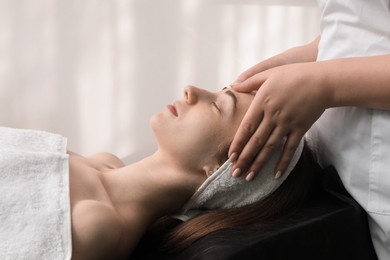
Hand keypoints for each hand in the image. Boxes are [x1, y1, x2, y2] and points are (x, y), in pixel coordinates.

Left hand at [229, 62, 327, 180]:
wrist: (323, 81)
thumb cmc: (294, 74)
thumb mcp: (269, 73)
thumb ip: (249, 80)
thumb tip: (232, 86)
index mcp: (262, 102)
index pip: (246, 127)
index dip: (238, 143)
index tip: (230, 157)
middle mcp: (273, 116)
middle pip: (256, 141)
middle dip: (244, 159)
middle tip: (235, 174)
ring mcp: (287, 124)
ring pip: (270, 148)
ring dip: (259, 164)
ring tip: (249, 178)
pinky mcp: (300, 129)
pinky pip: (290, 149)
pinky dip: (283, 163)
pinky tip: (275, 175)